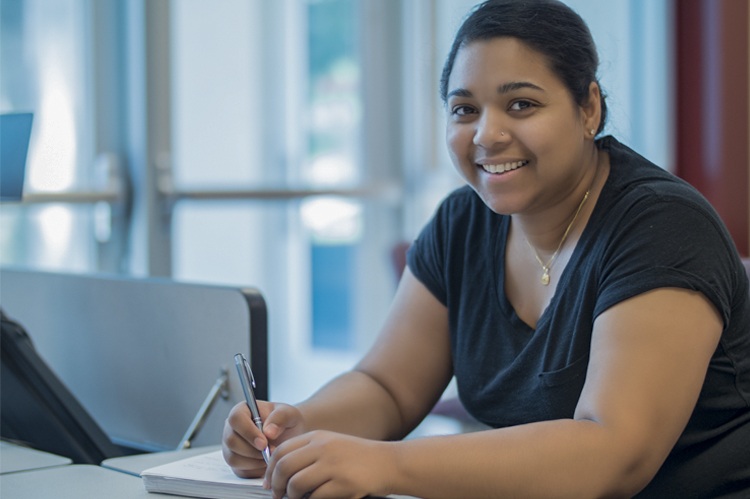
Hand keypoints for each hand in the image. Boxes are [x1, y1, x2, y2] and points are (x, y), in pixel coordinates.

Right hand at [223, 401, 307, 477]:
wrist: (290, 436)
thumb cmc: (286, 421)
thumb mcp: (289, 414)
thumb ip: (280, 418)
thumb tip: (268, 432)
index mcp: (243, 410)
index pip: (236, 418)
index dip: (248, 432)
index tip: (264, 443)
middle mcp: (232, 428)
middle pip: (231, 441)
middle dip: (252, 450)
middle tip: (271, 452)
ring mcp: (231, 446)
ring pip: (233, 458)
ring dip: (254, 462)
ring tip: (270, 456)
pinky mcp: (235, 462)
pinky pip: (239, 471)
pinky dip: (255, 471)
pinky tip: (266, 463)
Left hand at [265, 430, 394, 498]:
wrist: (388, 462)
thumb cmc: (359, 457)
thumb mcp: (331, 445)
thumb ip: (308, 452)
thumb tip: (281, 470)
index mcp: (318, 437)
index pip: (281, 450)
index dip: (270, 469)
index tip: (269, 482)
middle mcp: (323, 447)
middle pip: (284, 467)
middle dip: (276, 485)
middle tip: (277, 495)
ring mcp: (333, 465)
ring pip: (296, 484)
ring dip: (291, 496)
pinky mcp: (343, 483)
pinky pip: (315, 497)